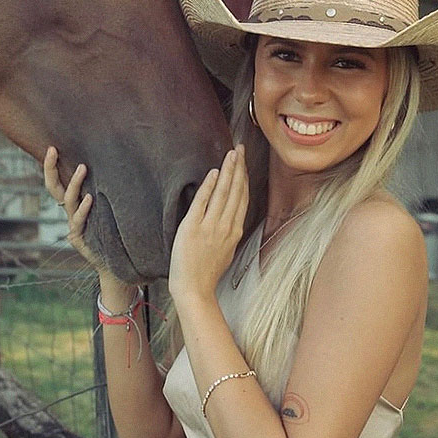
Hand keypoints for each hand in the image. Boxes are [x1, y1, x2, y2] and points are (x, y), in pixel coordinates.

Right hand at [43, 147, 135, 304]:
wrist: (117, 265)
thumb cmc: (117, 233)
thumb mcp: (111, 210)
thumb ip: (108, 193)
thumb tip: (120, 166)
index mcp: (75, 204)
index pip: (57, 182)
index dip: (51, 166)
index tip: (52, 146)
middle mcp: (70, 213)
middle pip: (53, 188)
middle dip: (50, 168)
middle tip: (53, 150)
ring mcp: (73, 226)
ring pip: (68, 201)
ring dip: (74, 184)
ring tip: (82, 168)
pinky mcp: (79, 238)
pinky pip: (79, 221)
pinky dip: (84, 209)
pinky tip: (90, 199)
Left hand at [168, 145, 248, 307]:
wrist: (194, 289)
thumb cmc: (207, 273)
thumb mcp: (226, 251)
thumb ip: (229, 232)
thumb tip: (229, 216)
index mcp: (234, 231)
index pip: (242, 198)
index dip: (244, 178)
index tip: (244, 163)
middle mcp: (226, 226)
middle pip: (235, 191)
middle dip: (239, 168)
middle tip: (239, 149)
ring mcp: (210, 226)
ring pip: (223, 193)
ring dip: (228, 171)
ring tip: (231, 154)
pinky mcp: (193, 227)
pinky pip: (203, 202)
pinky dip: (210, 186)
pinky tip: (214, 173)